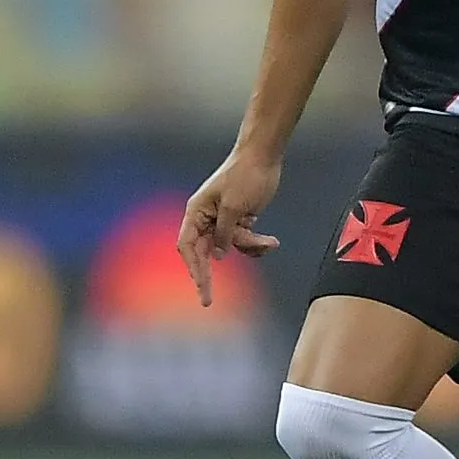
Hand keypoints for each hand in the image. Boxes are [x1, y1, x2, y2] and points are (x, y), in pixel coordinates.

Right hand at [178, 150, 283, 303]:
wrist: (264, 157)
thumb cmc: (244, 176)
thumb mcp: (234, 207)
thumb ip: (224, 233)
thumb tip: (219, 257)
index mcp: (196, 212)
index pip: (188, 246)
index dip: (191, 267)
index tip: (199, 285)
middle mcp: (206, 218)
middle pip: (205, 253)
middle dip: (210, 274)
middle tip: (208, 301)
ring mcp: (224, 220)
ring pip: (230, 248)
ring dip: (249, 248)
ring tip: (269, 241)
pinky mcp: (240, 220)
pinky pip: (244, 242)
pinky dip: (256, 244)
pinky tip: (271, 241)